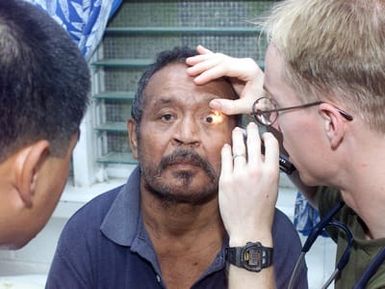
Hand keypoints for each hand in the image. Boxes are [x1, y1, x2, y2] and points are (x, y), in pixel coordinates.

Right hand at [186, 45, 264, 114]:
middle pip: (219, 60)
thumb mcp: (247, 107)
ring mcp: (240, 63)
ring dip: (203, 59)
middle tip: (189, 70)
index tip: (197, 80)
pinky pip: (221, 59)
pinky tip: (199, 49)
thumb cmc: (262, 103)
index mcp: (248, 69)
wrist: (273, 100)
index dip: (209, 73)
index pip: (224, 67)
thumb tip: (212, 103)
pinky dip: (209, 55)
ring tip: (188, 62)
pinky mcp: (237, 67)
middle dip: (203, 64)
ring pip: (218, 58)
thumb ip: (230, 107)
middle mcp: (244, 63)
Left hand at [218, 122, 279, 245]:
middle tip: (250, 126)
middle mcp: (256, 170)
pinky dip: (226, 150)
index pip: (271, 144)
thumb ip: (267, 169)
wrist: (249, 228)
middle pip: (253, 142)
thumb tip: (261, 155)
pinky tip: (227, 147)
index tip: (263, 133)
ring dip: (237, 137)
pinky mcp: (225, 179)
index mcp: (271, 172)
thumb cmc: (263, 210)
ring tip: (237, 132)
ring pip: (238, 147)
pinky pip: (225, 158)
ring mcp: (239, 174)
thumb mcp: (272, 187)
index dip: (267, 136)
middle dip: (251, 130)